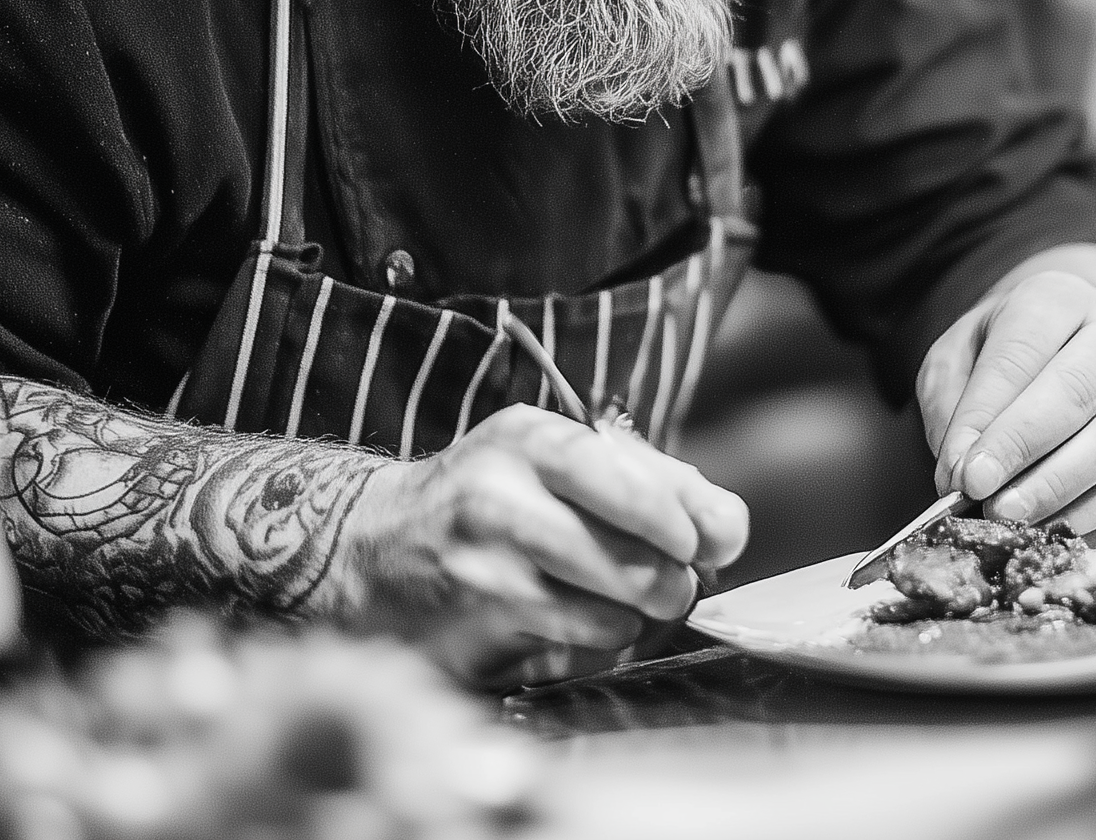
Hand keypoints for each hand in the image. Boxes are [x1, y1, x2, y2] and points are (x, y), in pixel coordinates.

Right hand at [320, 404, 746, 688]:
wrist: (367, 552)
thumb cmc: (485, 504)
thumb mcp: (552, 462)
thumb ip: (650, 481)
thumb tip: (728, 530)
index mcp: (527, 441)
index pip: (627, 478)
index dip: (679, 518)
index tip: (699, 543)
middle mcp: (498, 498)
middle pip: (637, 561)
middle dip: (671, 582)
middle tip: (666, 584)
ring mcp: (483, 571)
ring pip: (616, 615)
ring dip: (633, 619)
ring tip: (612, 602)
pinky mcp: (477, 634)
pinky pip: (580, 653)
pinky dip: (596, 647)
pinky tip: (570, 626)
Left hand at [917, 271, 1095, 531]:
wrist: (1068, 339)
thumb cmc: (1005, 352)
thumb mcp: (958, 356)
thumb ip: (951, 407)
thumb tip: (958, 473)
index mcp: (1053, 299)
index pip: (1019, 356)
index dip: (990, 419)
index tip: (963, 472)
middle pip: (1074, 393)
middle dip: (1023, 450)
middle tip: (981, 494)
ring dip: (1057, 487)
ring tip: (1010, 516)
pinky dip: (1095, 510)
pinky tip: (1053, 527)